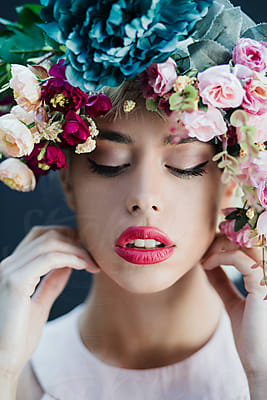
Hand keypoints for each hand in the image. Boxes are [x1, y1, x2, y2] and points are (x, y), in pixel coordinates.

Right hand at [0, 225, 100, 379]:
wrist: (2, 364)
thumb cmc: (17, 337)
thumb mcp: (40, 302)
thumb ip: (52, 281)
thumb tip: (69, 264)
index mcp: (12, 268)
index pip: (39, 236)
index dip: (65, 236)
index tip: (85, 249)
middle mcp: (8, 264)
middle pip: (46, 234)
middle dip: (74, 240)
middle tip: (93, 255)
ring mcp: (10, 271)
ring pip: (49, 243)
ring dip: (76, 250)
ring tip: (92, 263)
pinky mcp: (15, 282)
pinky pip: (49, 259)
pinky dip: (70, 258)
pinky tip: (84, 266)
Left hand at [200, 232, 266, 379]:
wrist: (261, 364)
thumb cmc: (251, 336)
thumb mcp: (232, 302)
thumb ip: (223, 283)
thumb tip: (206, 264)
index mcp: (266, 276)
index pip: (251, 243)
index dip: (230, 238)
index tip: (208, 244)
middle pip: (251, 238)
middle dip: (226, 236)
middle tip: (205, 246)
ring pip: (247, 243)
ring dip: (221, 244)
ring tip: (205, 256)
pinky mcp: (263, 285)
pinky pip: (240, 259)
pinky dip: (220, 257)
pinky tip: (207, 265)